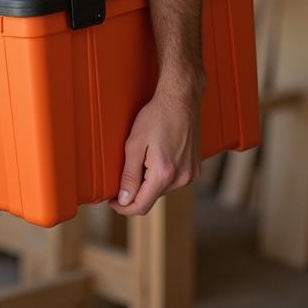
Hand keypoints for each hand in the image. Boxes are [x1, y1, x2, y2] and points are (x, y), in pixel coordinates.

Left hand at [109, 81, 200, 215]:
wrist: (180, 100)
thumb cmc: (156, 117)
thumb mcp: (134, 144)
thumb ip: (130, 175)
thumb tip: (124, 200)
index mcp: (164, 174)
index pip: (142, 206)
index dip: (124, 207)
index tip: (112, 202)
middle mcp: (182, 179)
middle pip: (152, 197)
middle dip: (135, 191)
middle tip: (122, 174)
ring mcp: (191, 175)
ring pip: (163, 189)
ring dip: (149, 182)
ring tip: (141, 159)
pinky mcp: (195, 169)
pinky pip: (174, 180)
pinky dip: (161, 175)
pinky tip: (155, 157)